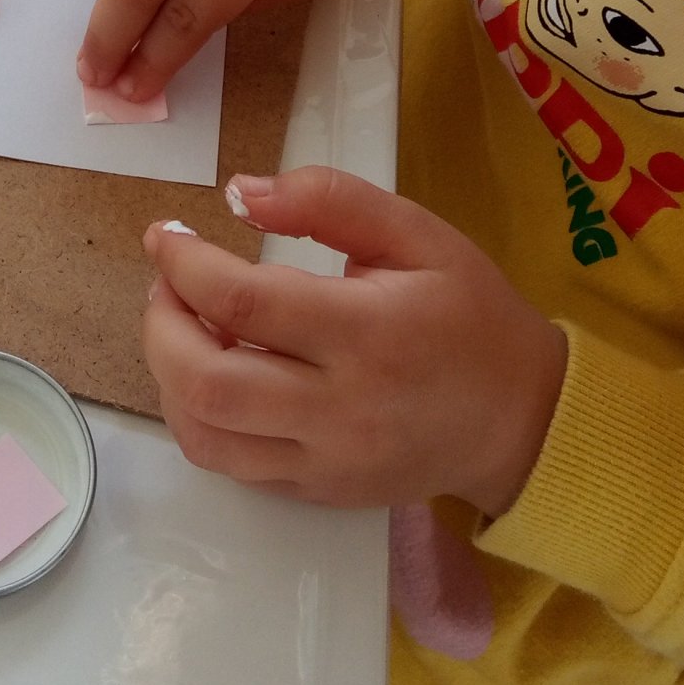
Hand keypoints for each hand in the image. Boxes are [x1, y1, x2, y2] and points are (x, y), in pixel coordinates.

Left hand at [141, 167, 567, 514]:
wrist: (522, 420)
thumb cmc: (471, 316)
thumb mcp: (418, 234)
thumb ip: (328, 200)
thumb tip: (237, 193)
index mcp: (366, 331)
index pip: (242, 303)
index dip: (184, 264)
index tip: (164, 235)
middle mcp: (338, 407)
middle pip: (205, 380)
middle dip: (162, 324)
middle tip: (167, 283)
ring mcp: (324, 460)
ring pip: (204, 434)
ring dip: (168, 376)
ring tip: (184, 328)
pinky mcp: (317, 491)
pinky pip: (231, 465)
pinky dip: (198, 417)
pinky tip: (213, 374)